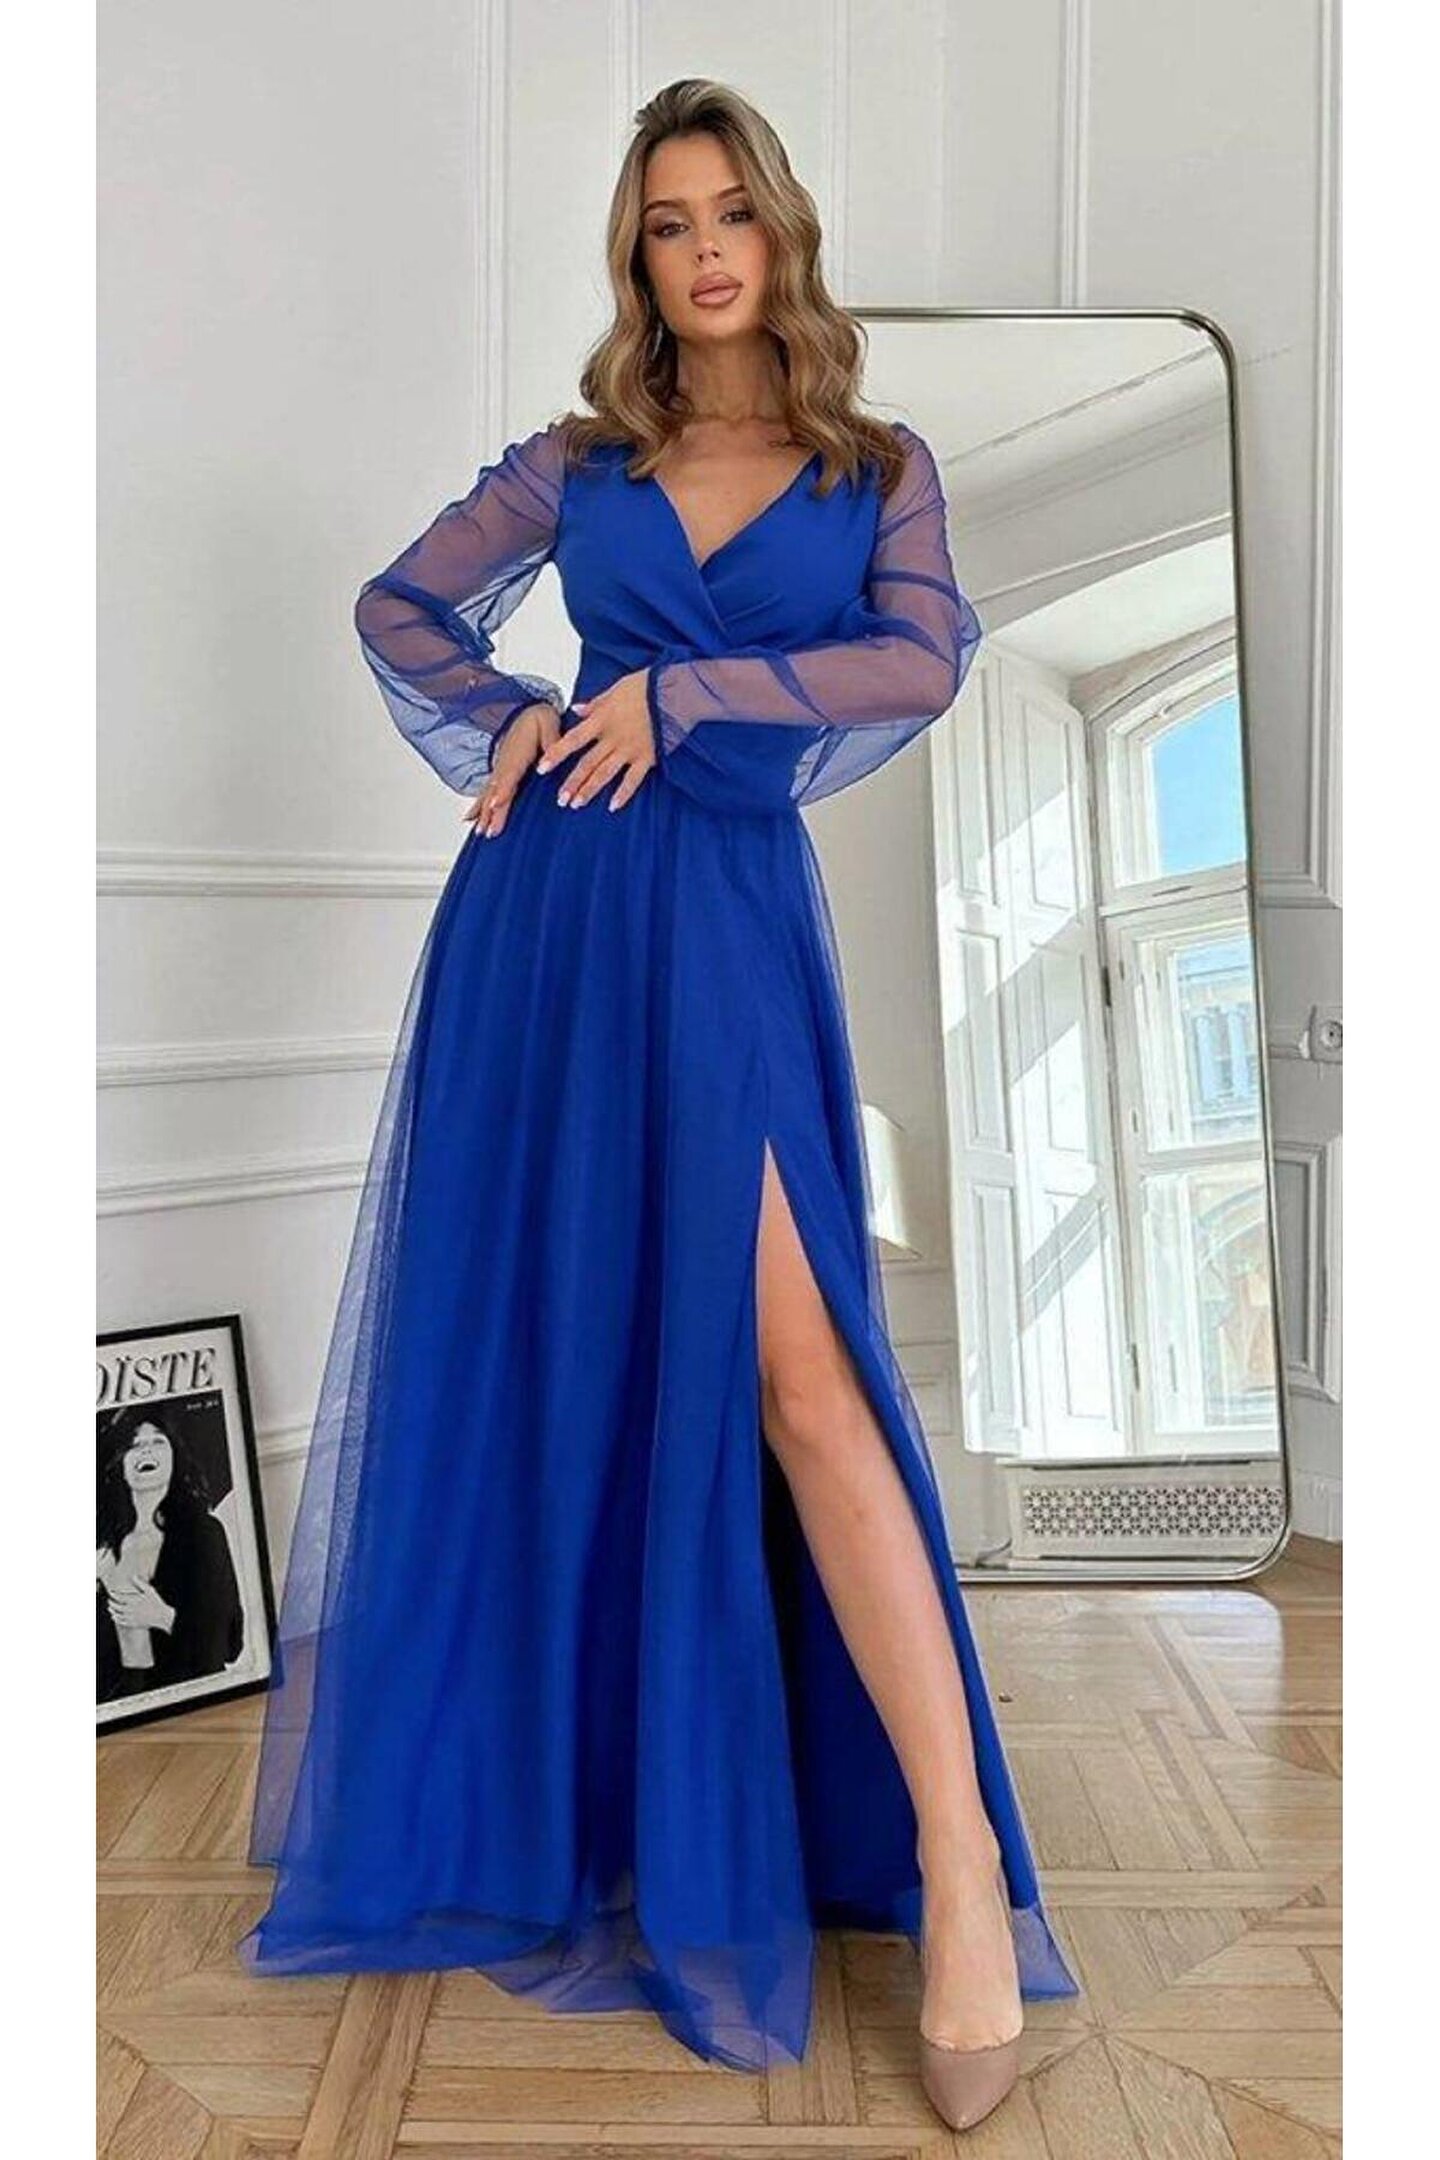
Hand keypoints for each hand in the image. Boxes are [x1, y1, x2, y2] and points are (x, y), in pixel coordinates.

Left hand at [107, 1577, 175, 1631]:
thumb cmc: (156, 1602)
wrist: (161, 1616)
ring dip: (112, 1611)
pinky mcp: (132, 1623)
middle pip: (115, 1606)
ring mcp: (130, 1617)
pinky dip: (116, 1619)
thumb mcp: (149, 1590)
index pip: (118, 1597)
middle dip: (111, 1603)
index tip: (111, 1592)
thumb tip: (134, 1576)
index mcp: (133, 1600)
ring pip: (116, 1614)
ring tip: (110, 1608)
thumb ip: (140, 1583)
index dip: (113, 1594)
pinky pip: (120, 1621)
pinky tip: (114, 1617)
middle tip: (109, 1601)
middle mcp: (130, 1609)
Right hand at [464, 703, 560, 838]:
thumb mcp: (548, 722)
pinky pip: (486, 792)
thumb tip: (549, 759)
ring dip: (484, 814)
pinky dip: (478, 806)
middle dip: (492, 811)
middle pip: (496, 791)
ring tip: (481, 832)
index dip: (502, 789)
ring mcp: (500, 769)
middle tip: (489, 830)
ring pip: (489, 795)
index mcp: (517, 752)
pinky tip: (471, 821)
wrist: (526, 710)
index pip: (509, 774)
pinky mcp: (500, 773)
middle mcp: (505, 763)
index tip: (497, 803)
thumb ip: (551, 741)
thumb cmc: (539, 717)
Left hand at [535, 669, 653, 810]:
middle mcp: (613, 738)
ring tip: (576, 804)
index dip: (556, 754)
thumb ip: (595, 704)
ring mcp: (630, 750)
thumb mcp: (616, 688)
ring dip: (590, 790)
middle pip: (587, 764)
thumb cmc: (647, 686)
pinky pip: (633, 780)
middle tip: (560, 800)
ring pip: (605, 774)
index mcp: (602, 719)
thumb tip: (575, 710)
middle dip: (572, 783)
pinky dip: (623, 794)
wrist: (676, 692)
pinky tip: (613, 807)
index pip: (573, 740)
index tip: (542, 768)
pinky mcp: (648, 758)